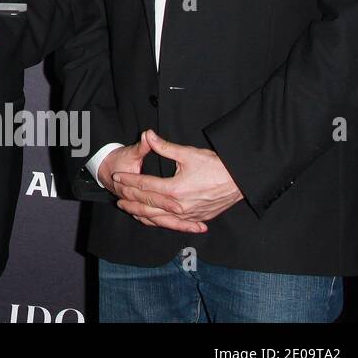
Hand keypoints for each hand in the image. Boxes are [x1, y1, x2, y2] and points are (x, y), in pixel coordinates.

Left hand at [111, 130, 241, 227]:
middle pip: (147, 203)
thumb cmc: (215, 166)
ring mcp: (188, 215)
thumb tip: (147, 134)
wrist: (240, 181)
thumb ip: (164, 146)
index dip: (129, 181)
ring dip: (140, 213)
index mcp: (174, 189)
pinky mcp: (197, 219)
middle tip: (117, 195)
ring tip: (128, 209)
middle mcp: (179, 206)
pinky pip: (172, 224)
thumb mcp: (188, 153)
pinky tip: (152, 220)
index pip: (144, 185)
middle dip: (130, 198)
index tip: (117, 177)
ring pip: (158, 218)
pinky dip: (159, 222)